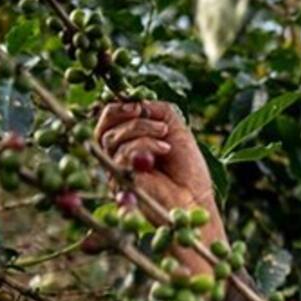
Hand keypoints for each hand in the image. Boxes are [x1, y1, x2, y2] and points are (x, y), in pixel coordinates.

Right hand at [94, 101, 219, 228]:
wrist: (196, 199)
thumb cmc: (188, 168)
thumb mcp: (176, 130)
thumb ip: (158, 110)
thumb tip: (138, 101)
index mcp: (127, 142)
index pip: (108, 118)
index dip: (119, 107)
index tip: (139, 104)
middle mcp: (117, 155)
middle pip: (104, 126)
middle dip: (125, 114)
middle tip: (147, 115)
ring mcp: (116, 169)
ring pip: (113, 137)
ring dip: (143, 130)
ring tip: (166, 138)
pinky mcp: (120, 180)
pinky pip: (122, 153)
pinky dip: (145, 145)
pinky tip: (164, 150)